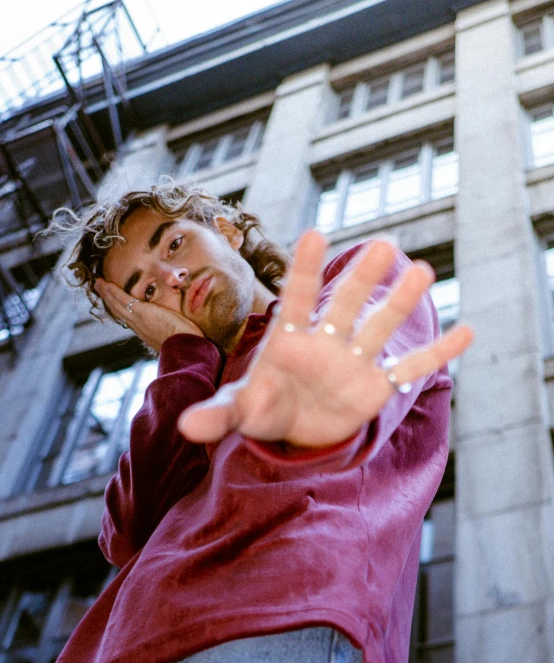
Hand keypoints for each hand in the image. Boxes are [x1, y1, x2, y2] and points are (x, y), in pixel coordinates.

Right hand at [95, 278, 204, 351]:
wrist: (187, 350)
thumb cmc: (189, 345)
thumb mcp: (178, 338)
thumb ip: (176, 332)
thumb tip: (183, 330)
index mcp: (147, 333)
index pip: (131, 320)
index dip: (122, 310)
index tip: (116, 304)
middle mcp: (140, 328)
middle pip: (120, 312)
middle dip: (110, 300)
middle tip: (101, 289)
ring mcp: (139, 320)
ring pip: (118, 305)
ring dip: (107, 293)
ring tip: (98, 283)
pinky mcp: (142, 313)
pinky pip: (124, 300)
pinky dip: (113, 292)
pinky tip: (105, 284)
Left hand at [178, 232, 472, 447]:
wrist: (294, 427)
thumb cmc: (264, 406)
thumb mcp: (239, 413)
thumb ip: (218, 416)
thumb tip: (187, 428)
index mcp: (289, 339)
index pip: (298, 299)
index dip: (306, 270)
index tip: (316, 234)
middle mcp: (325, 341)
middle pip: (346, 306)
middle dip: (362, 280)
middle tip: (383, 246)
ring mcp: (354, 361)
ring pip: (380, 328)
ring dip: (401, 303)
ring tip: (423, 272)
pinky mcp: (376, 385)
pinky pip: (410, 368)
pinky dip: (437, 353)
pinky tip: (467, 331)